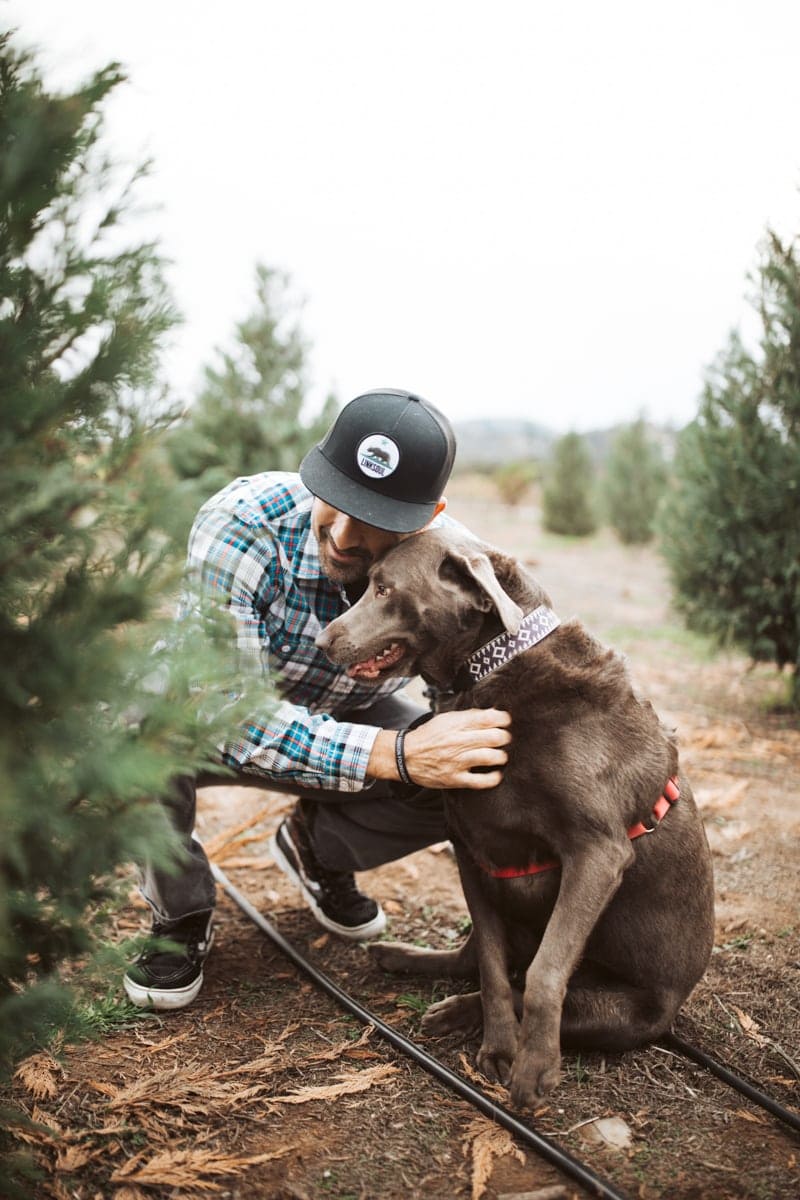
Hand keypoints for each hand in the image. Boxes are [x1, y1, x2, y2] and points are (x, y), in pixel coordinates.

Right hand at [367, 708, 511, 790]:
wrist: (406, 756)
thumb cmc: (429, 736)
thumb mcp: (445, 719)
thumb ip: (468, 716)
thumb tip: (493, 713)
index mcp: (456, 724)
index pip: (488, 718)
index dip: (504, 719)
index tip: (507, 721)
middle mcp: (458, 741)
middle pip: (494, 737)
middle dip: (505, 737)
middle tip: (505, 739)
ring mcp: (457, 761)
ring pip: (490, 757)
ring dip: (501, 756)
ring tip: (501, 756)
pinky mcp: (455, 779)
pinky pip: (481, 781)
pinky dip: (493, 778)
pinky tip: (496, 774)